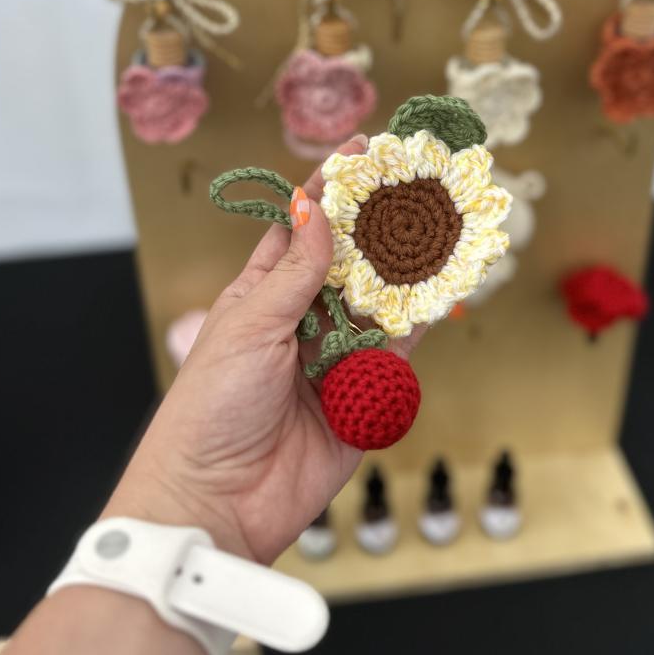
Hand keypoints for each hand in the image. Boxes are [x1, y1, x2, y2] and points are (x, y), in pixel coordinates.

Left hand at [104, 135, 424, 564]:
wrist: (220, 501)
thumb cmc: (211, 408)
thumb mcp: (248, 328)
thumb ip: (293, 276)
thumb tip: (315, 213)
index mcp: (261, 295)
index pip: (300, 229)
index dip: (328, 190)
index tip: (360, 152)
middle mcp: (301, 319)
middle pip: (348, 259)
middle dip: (379, 223)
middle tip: (416, 183)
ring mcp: (334, 355)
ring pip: (379, 300)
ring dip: (406, 266)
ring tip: (441, 225)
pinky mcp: (363, 395)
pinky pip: (397, 351)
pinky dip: (420, 321)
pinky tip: (443, 291)